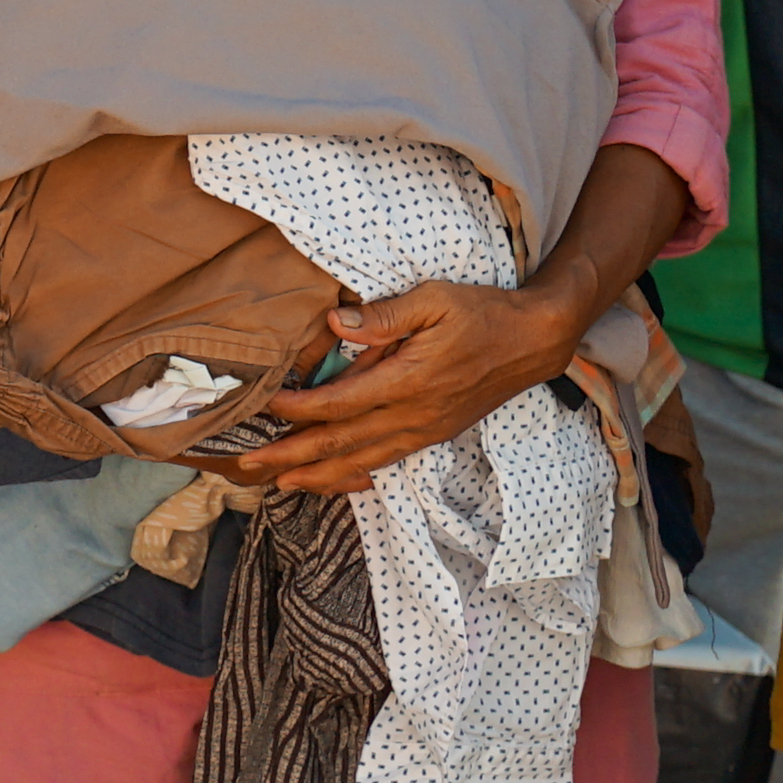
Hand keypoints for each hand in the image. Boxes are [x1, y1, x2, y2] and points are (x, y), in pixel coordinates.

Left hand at [229, 266, 596, 495]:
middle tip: (248, 465)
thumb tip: (335, 324)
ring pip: (362, 462)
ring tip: (280, 483)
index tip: (264, 405)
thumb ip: (383, 315)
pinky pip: (386, 461)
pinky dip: (355, 475)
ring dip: (318, 475)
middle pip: (341, 444)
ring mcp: (425, 430)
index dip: (297, 409)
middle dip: (291, 457)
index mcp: (408, 381)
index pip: (339, 404)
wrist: (533, 341)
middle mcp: (414, 415)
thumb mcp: (433, 299)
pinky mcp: (434, 434)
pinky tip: (336, 480)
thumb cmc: (482, 313)